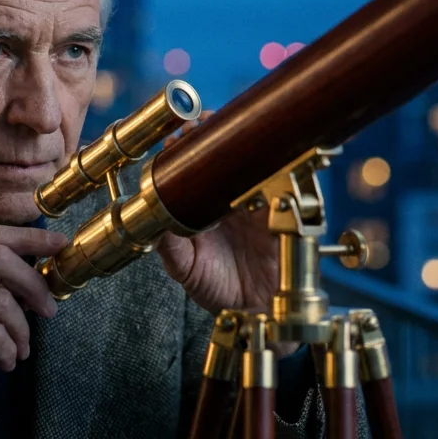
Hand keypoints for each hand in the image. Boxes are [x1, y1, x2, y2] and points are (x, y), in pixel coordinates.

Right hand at [0, 225, 67, 438]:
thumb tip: (32, 276)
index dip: (29, 238)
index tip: (58, 245)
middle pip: (1, 258)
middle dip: (34, 284)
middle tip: (49, 309)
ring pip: (2, 301)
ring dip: (21, 330)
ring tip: (20, 349)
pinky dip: (8, 352)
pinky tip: (4, 363)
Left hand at [156, 111, 279, 315]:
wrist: (256, 311)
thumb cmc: (219, 289)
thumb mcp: (186, 269)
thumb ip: (170, 248)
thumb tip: (153, 224)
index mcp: (205, 206)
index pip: (195, 167)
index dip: (186, 148)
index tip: (176, 138)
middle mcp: (231, 197)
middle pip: (223, 155)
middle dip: (210, 134)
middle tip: (197, 126)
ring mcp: (258, 200)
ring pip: (251, 160)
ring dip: (240, 143)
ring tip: (223, 132)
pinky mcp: (284, 208)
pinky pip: (284, 182)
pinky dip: (275, 164)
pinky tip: (261, 155)